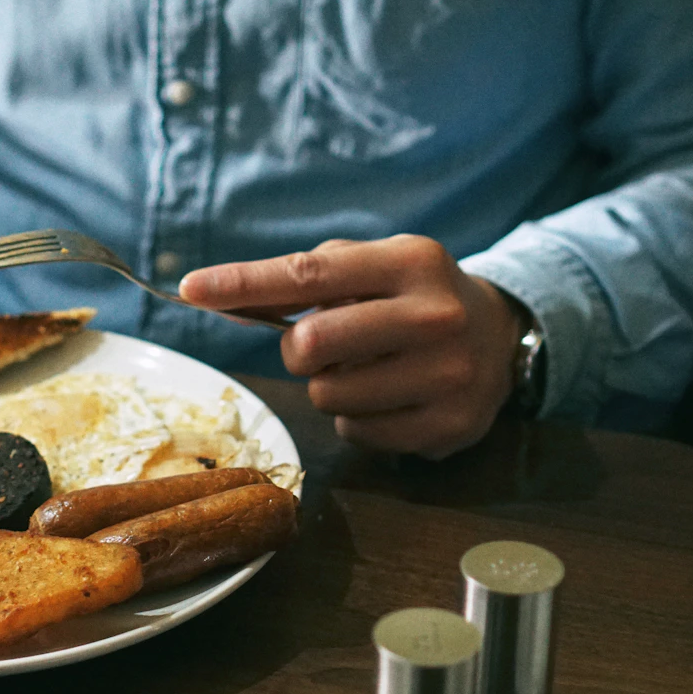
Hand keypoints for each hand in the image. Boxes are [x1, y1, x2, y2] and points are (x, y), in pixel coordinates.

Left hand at [180, 235, 525, 458]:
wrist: (500, 336)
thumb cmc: (411, 296)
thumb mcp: (370, 268)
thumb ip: (299, 280)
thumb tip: (219, 299)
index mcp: (408, 261)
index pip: (307, 275)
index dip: (243, 283)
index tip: (192, 289)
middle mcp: (434, 315)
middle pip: (310, 344)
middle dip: (299, 349)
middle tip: (324, 344)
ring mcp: (448, 374)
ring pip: (329, 396)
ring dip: (330, 386)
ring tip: (369, 369)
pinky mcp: (450, 424)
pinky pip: (358, 432)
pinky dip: (358, 417)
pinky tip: (392, 397)